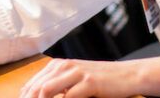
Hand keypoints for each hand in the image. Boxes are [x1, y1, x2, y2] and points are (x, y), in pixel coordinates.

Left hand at [20, 57, 159, 97]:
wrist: (128, 75)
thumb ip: (59, 86)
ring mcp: (77, 73)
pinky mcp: (89, 82)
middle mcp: (65, 66)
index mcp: (59, 65)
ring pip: (46, 91)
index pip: (31, 84)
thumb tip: (40, 95)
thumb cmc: (103, 80)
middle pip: (36, 88)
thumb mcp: (77, 79)